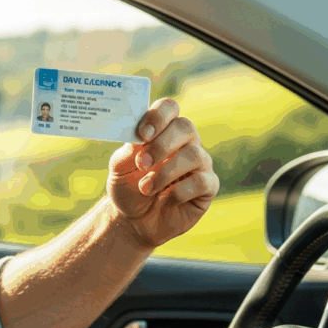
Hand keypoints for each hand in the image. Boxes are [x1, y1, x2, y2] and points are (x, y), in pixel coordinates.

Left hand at [106, 98, 219, 248]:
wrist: (133, 219)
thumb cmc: (127, 186)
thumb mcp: (119, 167)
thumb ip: (128, 151)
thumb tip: (138, 138)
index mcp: (163, 130)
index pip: (169, 108)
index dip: (158, 116)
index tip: (142, 134)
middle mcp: (185, 142)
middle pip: (186, 127)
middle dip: (161, 145)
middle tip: (141, 164)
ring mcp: (200, 163)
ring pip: (194, 155)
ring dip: (165, 173)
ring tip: (145, 188)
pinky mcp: (208, 186)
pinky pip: (202, 181)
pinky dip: (179, 191)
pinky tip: (166, 199)